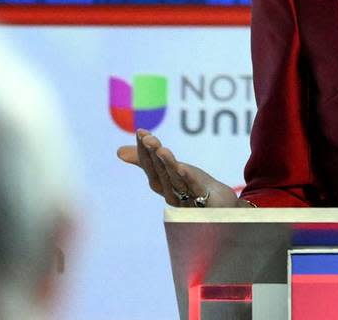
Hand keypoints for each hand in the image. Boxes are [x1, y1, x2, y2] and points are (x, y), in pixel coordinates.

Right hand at [116, 129, 242, 207]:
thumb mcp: (169, 171)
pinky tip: (182, 168)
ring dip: (168, 164)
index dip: (145, 151)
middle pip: (161, 172)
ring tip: (161, 150)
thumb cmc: (191, 187)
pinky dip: (188, 178)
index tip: (141, 132)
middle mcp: (172, 192)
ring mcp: (188, 196)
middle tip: (148, 138)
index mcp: (163, 185)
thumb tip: (118, 151)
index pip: (151, 167)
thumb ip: (147, 162)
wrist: (219, 206)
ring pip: (175, 179)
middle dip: (154, 155)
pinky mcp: (205, 197)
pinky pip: (195, 187)